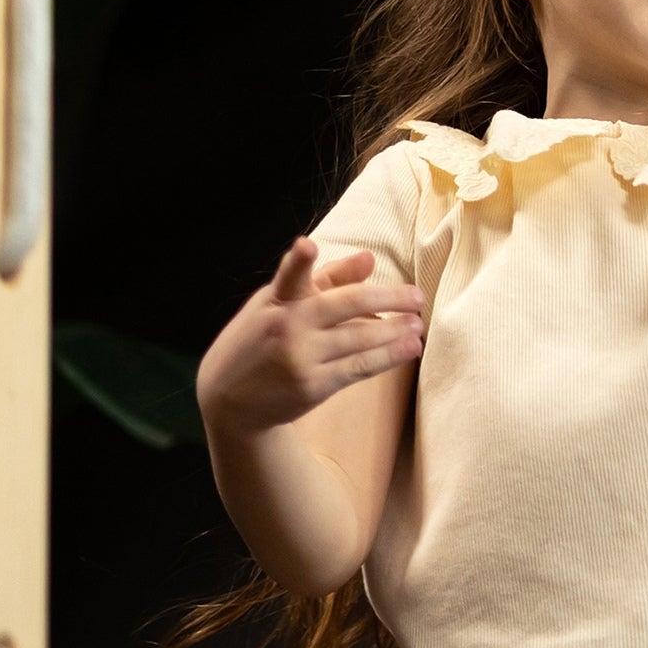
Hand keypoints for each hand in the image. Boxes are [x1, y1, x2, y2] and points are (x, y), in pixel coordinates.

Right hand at [196, 236, 424, 431]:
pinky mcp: (312, 386)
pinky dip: (388, 357)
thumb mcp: (279, 303)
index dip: (298, 260)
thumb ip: (325, 278)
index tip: (306, 246)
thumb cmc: (261, 339)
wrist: (230, 401)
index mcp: (277, 300)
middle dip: (389, 298)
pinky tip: (410, 348)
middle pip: (347, 304)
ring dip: (396, 330)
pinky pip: (358, 368)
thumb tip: (369, 258)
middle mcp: (288, 327)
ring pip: (360, 339)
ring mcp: (300, 358)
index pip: (289, 276)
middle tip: (418, 297)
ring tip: (418, 323)